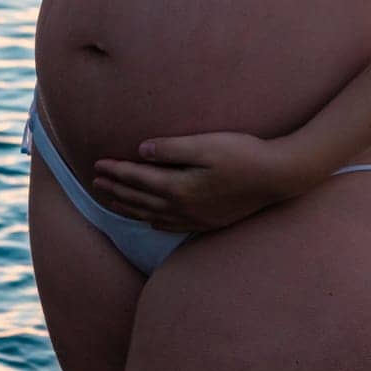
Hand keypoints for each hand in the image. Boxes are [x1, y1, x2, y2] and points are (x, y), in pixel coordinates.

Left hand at [92, 130, 308, 232]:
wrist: (276, 177)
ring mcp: (195, 218)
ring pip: (151, 215)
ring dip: (128, 207)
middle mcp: (182, 207)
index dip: (115, 171)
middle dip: (115, 190)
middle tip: (94, 183)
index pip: (137, 179)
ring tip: (111, 201)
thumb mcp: (205, 144)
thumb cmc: (242, 154)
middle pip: (139, 199)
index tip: (97, 164)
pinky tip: (149, 220)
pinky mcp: (207, 221)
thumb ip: (171, 148)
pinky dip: (153, 221)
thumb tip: (141, 151)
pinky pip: (171, 226)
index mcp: (179, 186)